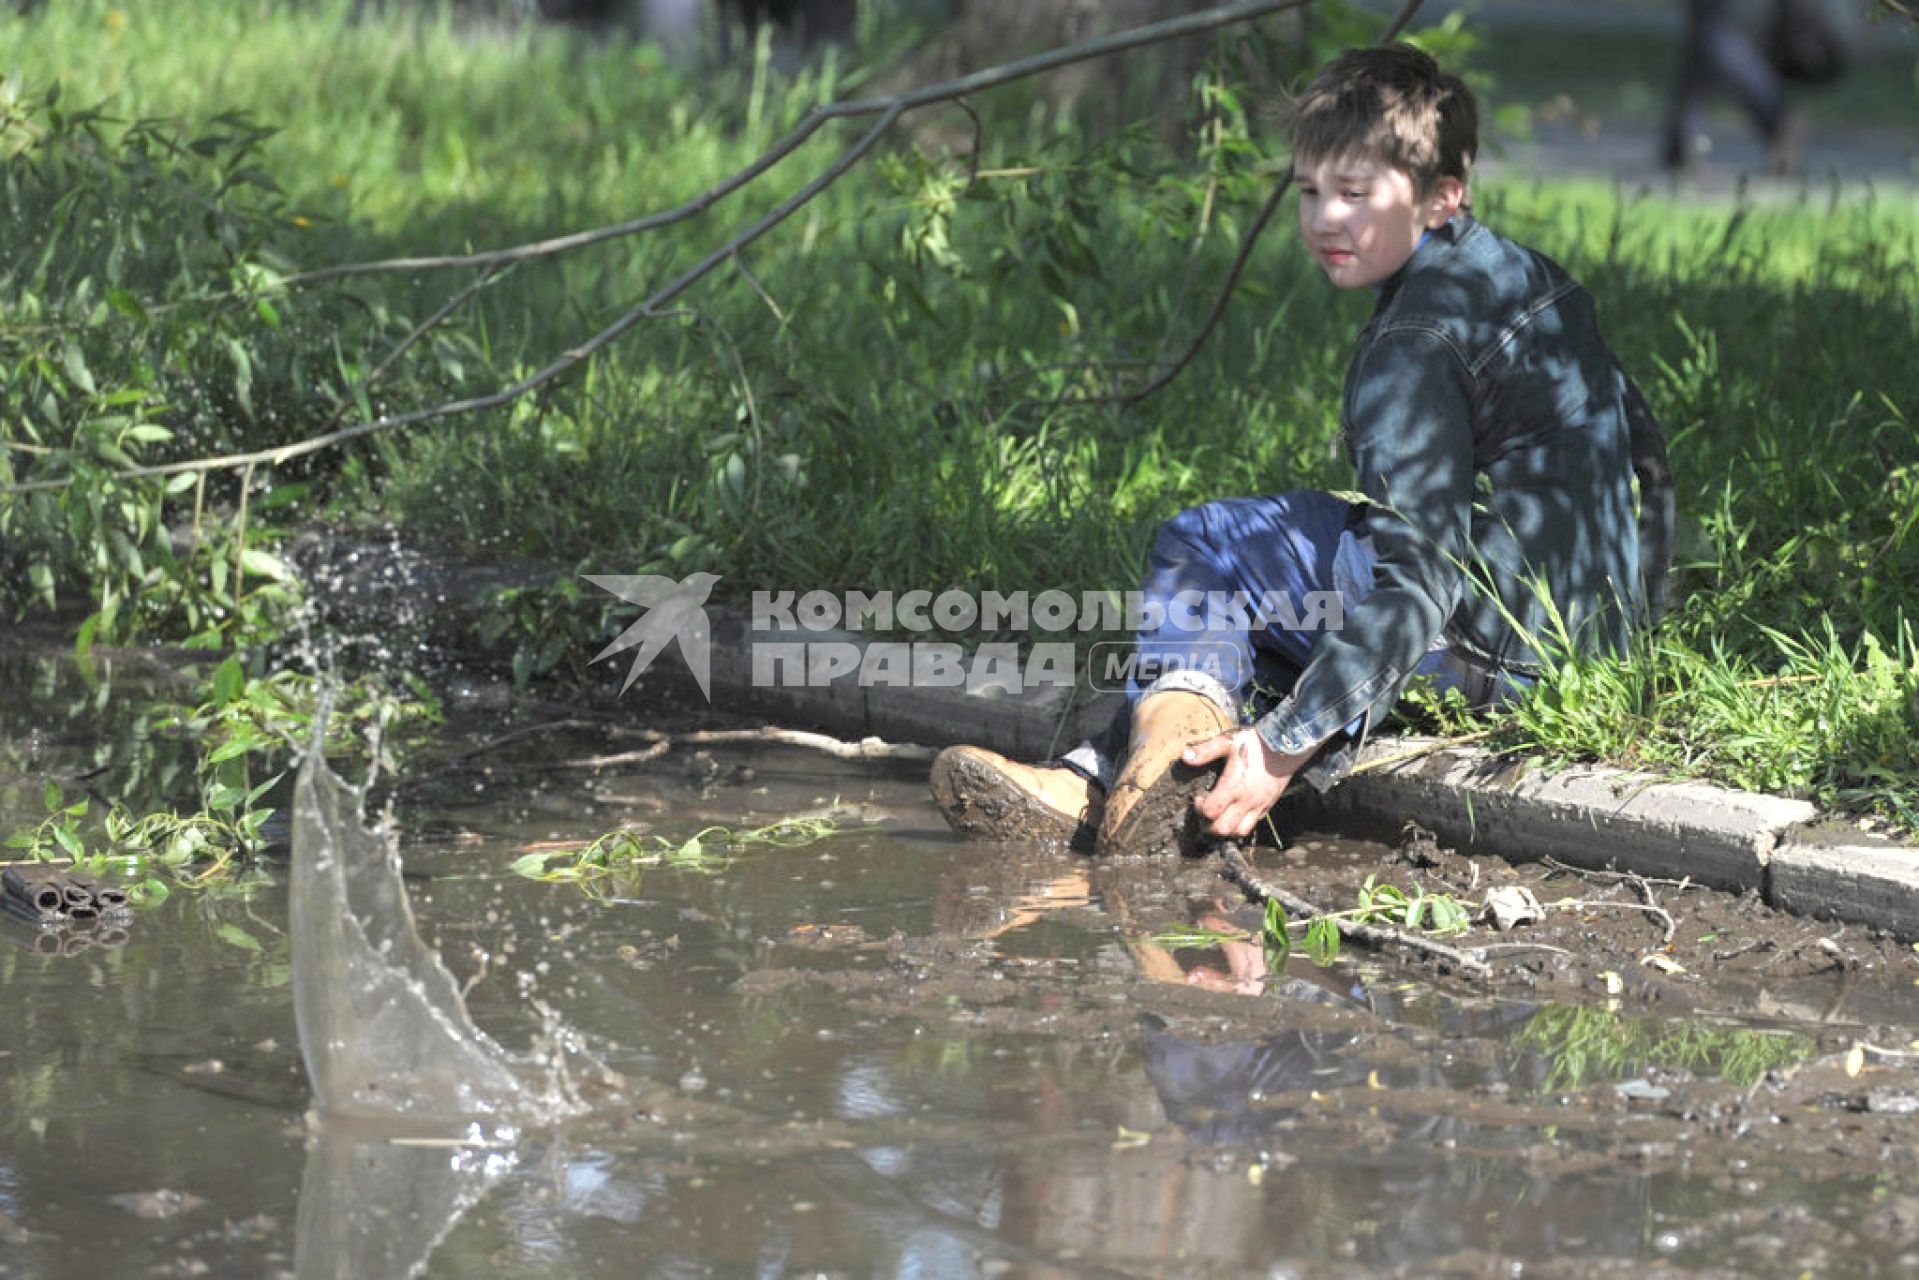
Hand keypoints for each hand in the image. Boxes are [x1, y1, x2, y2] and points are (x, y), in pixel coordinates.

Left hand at [1184, 727, 1312, 838]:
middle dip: (1208, 825)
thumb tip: (1185, 757)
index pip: (1211, 812)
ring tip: (1219, 815)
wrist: (1285, 746)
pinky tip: (1235, 811)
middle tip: (1205, 812)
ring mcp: (1259, 806)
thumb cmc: (1255, 743)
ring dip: (1225, 828)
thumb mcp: (1228, 742)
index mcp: (1234, 787)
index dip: (1199, 808)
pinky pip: (1253, 824)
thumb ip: (1205, 750)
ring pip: (1239, 831)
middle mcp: (1246, 801)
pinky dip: (1240, 824)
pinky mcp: (1268, 806)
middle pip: (1222, 829)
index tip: (1199, 798)